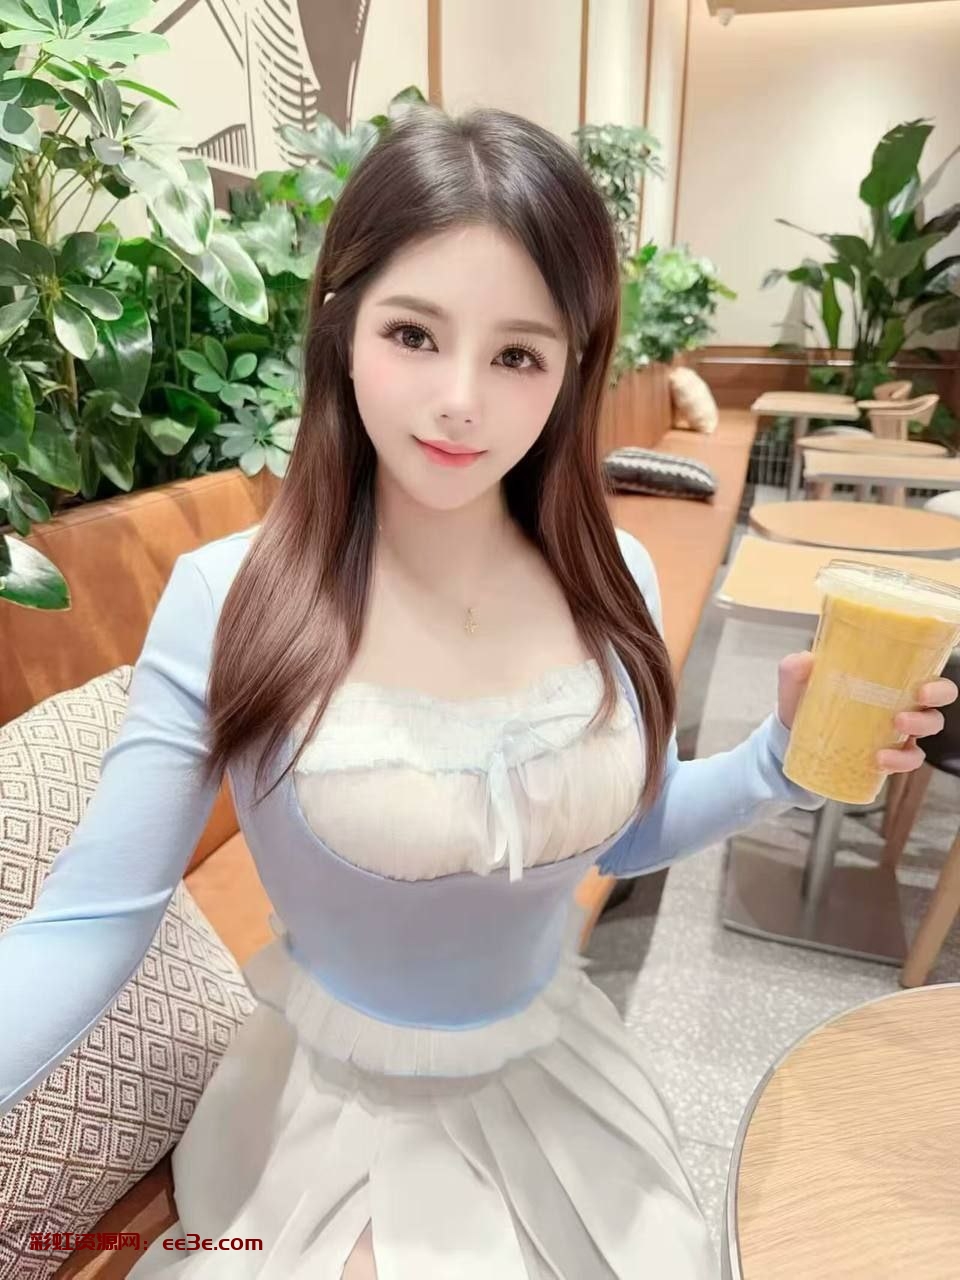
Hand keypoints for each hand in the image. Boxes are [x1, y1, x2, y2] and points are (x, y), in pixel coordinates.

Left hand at [777, 651, 958, 773]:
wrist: (791, 736)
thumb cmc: (805, 701)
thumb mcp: (796, 682)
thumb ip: (795, 669)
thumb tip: (805, 660)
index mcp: (887, 677)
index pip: (926, 672)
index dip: (935, 681)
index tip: (921, 688)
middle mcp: (900, 700)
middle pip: (938, 700)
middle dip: (935, 702)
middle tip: (912, 706)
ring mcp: (897, 728)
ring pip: (928, 728)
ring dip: (918, 731)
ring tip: (891, 737)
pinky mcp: (888, 752)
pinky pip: (908, 759)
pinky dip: (900, 761)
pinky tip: (880, 761)